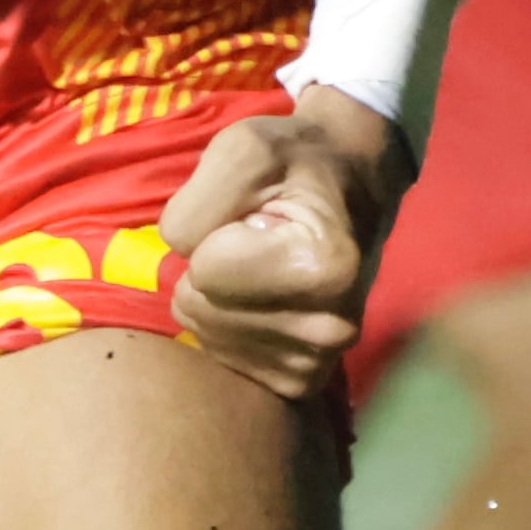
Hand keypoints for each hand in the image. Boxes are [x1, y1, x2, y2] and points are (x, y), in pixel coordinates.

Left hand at [155, 87, 401, 401]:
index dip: (212, 233)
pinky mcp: (302, 381)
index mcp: (325, 267)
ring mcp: (319, 361)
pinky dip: (228, 322)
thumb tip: (180, 257)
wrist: (350, 183)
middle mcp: (331, 328)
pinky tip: (262, 296)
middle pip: (201, 308)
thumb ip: (198, 201)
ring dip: (218, 293)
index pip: (204, 269)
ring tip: (261, 263)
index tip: (254, 216)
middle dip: (211, 266)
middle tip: (255, 239)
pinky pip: (222, 355)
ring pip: (205, 332)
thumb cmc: (294, 161)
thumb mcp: (241, 149)